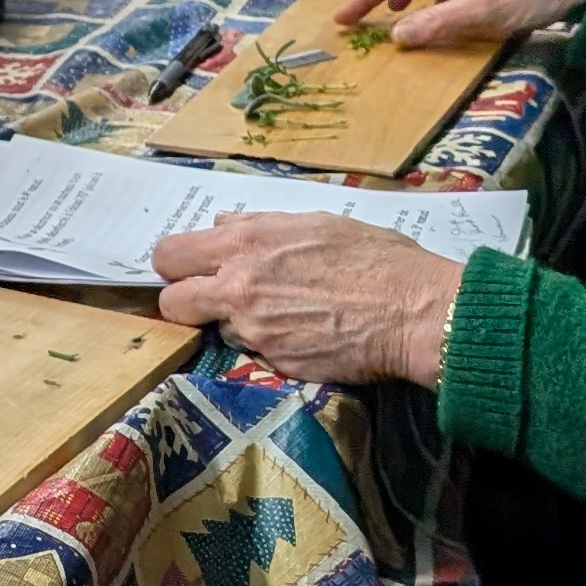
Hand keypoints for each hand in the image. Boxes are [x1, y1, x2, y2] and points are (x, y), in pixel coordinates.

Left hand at [151, 212, 461, 387]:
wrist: (416, 311)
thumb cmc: (375, 257)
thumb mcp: (314, 222)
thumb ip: (258, 227)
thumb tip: (222, 227)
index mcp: (244, 243)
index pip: (170, 256)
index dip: (176, 267)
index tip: (189, 272)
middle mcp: (238, 287)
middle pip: (173, 302)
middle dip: (186, 302)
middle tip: (212, 301)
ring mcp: (254, 329)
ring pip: (220, 329)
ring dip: (240, 323)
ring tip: (285, 314)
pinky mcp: (275, 363)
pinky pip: (257, 352)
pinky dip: (272, 344)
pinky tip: (305, 333)